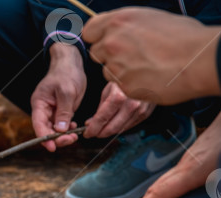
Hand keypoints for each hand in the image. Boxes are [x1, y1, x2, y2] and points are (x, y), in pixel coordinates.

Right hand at [30, 43, 86, 151]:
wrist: (71, 63)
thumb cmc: (67, 73)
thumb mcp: (67, 91)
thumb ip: (64, 111)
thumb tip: (60, 130)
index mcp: (39, 104)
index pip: (38, 124)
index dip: (44, 137)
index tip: (52, 147)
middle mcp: (43, 110)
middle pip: (45, 130)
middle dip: (57, 138)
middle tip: (71, 140)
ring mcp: (52, 111)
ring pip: (54, 130)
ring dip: (63, 136)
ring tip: (75, 136)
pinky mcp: (60, 111)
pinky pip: (62, 125)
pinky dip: (68, 130)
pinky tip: (75, 128)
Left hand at [83, 7, 220, 104]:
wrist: (199, 60)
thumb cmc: (185, 38)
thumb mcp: (152, 18)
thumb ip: (129, 26)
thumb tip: (120, 31)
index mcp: (119, 21)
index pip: (89, 31)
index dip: (98, 37)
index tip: (105, 40)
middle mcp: (113, 42)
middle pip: (96, 52)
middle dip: (109, 55)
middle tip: (130, 55)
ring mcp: (117, 65)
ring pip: (107, 70)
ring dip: (120, 70)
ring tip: (145, 66)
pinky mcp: (124, 86)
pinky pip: (120, 86)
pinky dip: (131, 83)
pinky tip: (149, 76)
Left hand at [84, 82, 154, 137]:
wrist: (150, 73)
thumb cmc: (128, 78)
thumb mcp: (110, 88)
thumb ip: (100, 107)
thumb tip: (91, 123)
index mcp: (119, 96)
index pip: (102, 119)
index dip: (92, 129)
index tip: (87, 133)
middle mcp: (131, 104)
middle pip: (112, 128)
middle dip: (100, 133)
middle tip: (93, 133)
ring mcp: (140, 110)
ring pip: (121, 129)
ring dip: (110, 132)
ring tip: (102, 129)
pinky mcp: (146, 113)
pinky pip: (130, 125)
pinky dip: (120, 127)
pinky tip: (115, 124)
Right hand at [125, 112, 220, 197]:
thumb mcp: (220, 162)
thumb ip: (215, 178)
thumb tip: (206, 180)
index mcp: (194, 169)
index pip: (162, 192)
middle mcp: (187, 166)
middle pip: (157, 188)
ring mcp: (190, 162)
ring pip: (163, 182)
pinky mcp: (196, 159)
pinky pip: (172, 177)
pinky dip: (162, 188)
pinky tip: (161, 192)